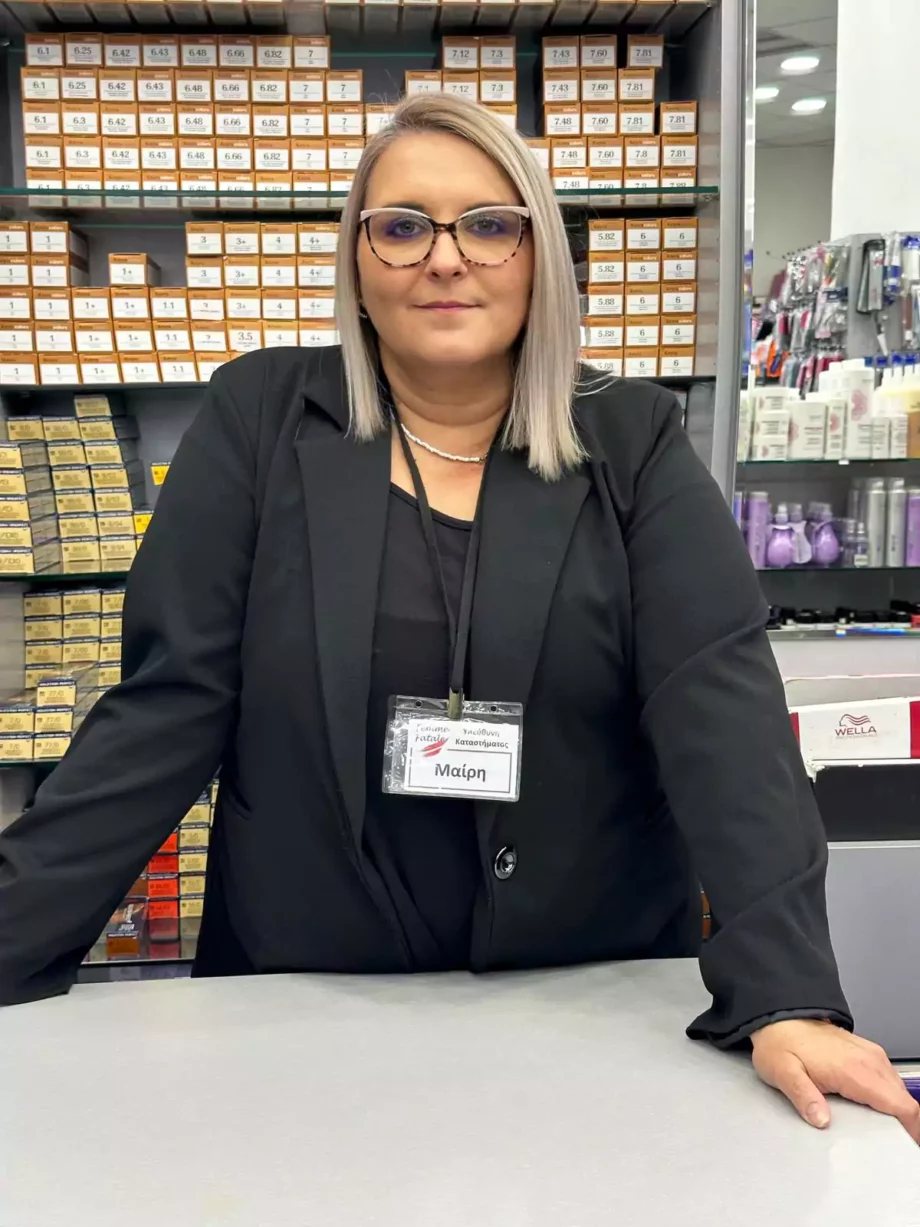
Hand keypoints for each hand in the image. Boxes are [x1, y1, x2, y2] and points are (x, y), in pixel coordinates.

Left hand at [751, 1018, 919, 1141]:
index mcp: (854, 1069)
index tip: (907, 1145)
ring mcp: (868, 1054)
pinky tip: (875, 1108)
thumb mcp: (783, 1072)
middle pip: (903, 1099)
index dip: (911, 1128)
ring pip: (898, 1088)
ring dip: (896, 1109)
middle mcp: (868, 1059)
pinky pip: (888, 1078)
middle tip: (893, 1144)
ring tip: (884, 1129)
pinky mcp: (865, 1052)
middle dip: (904, 1123)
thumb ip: (803, 1097)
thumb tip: (821, 1120)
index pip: (900, 1103)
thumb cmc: (780, 1043)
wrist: (778, 1018)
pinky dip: (889, 1096)